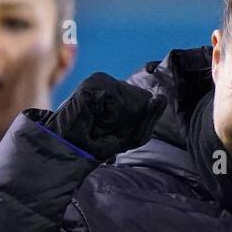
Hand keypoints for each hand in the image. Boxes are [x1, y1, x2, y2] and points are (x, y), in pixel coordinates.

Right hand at [42, 72, 164, 161]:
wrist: (70, 151)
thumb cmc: (100, 144)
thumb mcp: (134, 135)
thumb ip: (149, 117)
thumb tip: (161, 97)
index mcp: (119, 90)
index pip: (146, 99)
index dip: (138, 119)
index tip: (116, 130)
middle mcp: (109, 82)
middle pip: (141, 99)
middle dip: (128, 121)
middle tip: (105, 129)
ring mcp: (99, 80)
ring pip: (130, 100)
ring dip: (118, 121)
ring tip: (99, 125)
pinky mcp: (91, 85)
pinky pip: (117, 101)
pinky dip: (110, 118)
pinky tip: (94, 121)